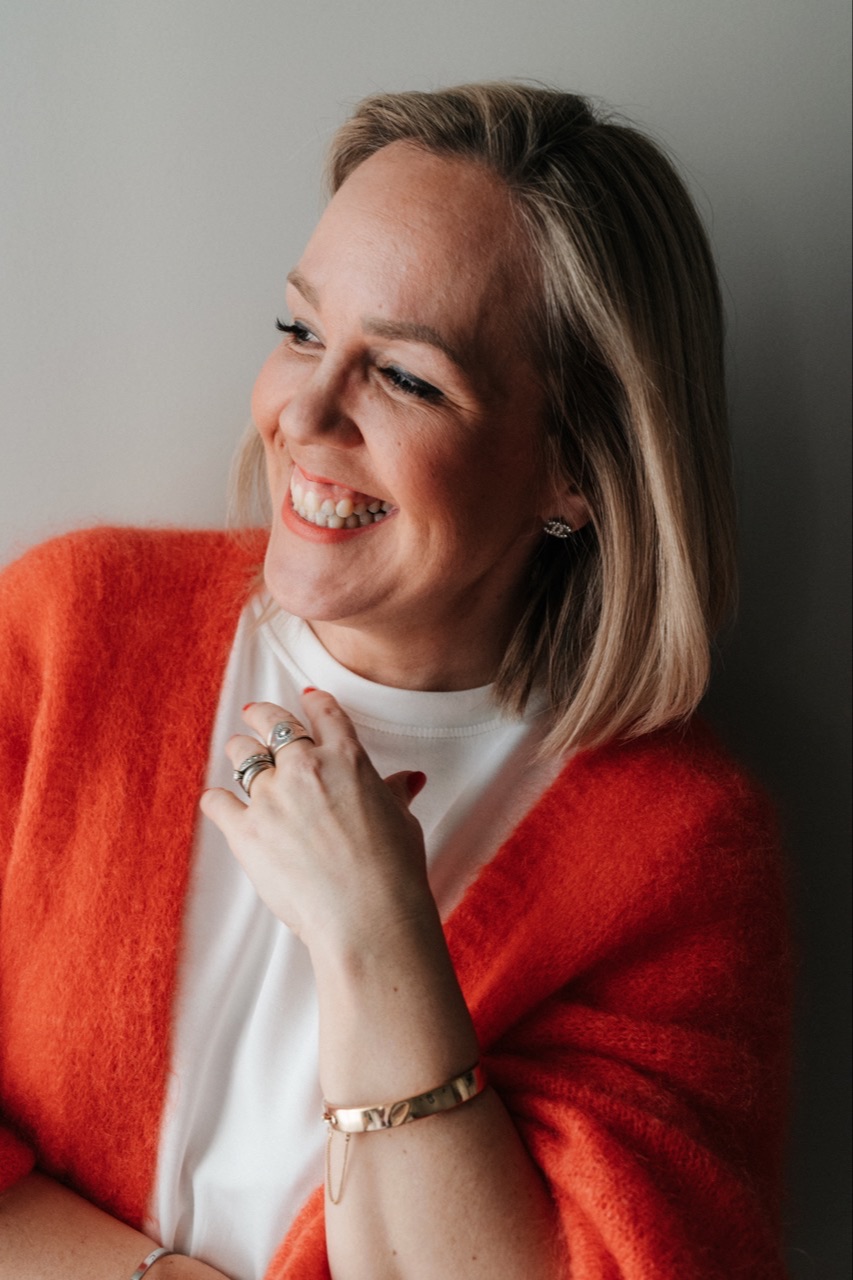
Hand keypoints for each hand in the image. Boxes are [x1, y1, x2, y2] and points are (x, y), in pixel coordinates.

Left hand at [199, 690, 429, 951]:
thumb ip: (393, 794)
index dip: (313, 702)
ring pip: (241, 755)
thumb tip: (407, 782)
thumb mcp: (402, 822)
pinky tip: (221, 802)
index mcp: (347, 758)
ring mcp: (271, 797)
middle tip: (257, 714)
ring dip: (240, 753)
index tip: (307, 700)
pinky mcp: (245, 831)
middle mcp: (304, 767)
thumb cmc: (393, 873)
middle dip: (263, 715)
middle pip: (272, 723)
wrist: (367, 918)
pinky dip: (219, 801)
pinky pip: (217, 801)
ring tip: (239, 754)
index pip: (324, 713)